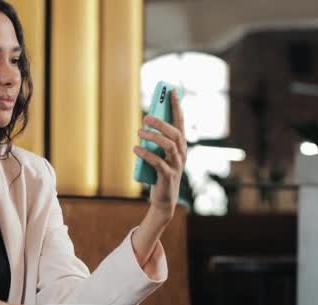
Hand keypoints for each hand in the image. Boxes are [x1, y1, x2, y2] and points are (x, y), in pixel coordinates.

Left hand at [133, 90, 186, 219]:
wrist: (163, 199)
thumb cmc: (159, 173)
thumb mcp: (158, 153)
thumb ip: (155, 141)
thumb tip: (145, 124)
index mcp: (180, 145)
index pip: (180, 122)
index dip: (176, 106)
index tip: (171, 91)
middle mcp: (182, 153)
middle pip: (175, 133)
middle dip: (161, 123)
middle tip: (146, 117)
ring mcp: (176, 165)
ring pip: (169, 145)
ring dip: (153, 137)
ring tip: (139, 132)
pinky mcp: (168, 176)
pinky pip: (158, 162)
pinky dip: (146, 154)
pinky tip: (136, 149)